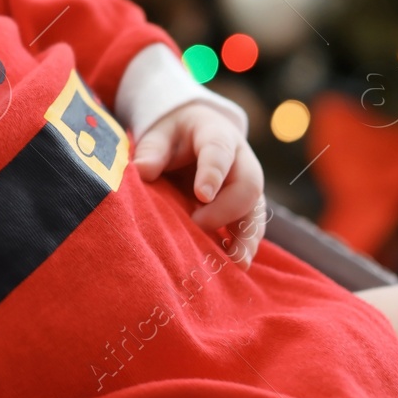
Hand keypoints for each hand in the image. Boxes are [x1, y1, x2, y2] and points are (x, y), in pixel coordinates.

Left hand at [132, 100, 266, 267]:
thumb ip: (152, 150)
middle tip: (197, 224)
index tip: (201, 195)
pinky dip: (245, 244)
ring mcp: (247, 184)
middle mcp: (241, 160)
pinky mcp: (246, 206)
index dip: (213, 173)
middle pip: (247, 185)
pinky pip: (251, 226)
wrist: (194, 133)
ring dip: (247, 236)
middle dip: (226, 209)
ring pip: (256, 210)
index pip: (220, 152)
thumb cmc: (175, 135)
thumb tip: (142, 171)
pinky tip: (235, 264)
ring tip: (236, 262)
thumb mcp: (160, 133)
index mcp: (217, 134)